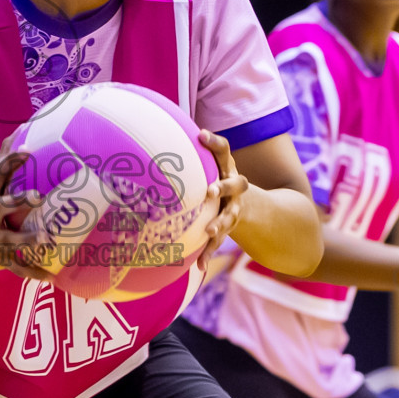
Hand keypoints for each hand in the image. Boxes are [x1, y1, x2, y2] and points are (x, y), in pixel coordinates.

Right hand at [0, 145, 50, 280]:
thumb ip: (6, 167)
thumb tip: (21, 128)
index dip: (10, 160)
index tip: (27, 147)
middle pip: (1, 204)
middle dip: (18, 200)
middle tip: (39, 195)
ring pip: (11, 238)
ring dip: (29, 239)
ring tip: (47, 240)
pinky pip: (17, 265)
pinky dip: (32, 272)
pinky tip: (49, 277)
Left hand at [196, 131, 248, 267]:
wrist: (243, 204)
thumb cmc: (213, 177)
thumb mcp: (208, 164)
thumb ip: (189, 151)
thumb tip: (156, 132)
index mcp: (228, 169)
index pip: (225, 152)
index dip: (215, 143)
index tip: (201, 135)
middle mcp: (236, 189)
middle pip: (236, 185)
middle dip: (224, 187)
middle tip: (210, 191)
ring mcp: (234, 210)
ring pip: (230, 217)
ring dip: (220, 224)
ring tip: (209, 231)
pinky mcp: (227, 229)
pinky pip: (219, 242)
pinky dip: (209, 253)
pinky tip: (199, 265)